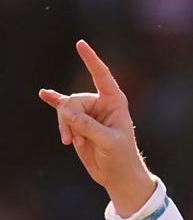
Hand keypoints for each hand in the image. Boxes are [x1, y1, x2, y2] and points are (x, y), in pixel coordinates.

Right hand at [38, 40, 155, 216]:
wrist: (117, 176)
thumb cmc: (121, 158)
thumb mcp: (109, 142)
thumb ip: (89, 127)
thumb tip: (67, 114)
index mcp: (115, 103)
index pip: (102, 76)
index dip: (91, 60)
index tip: (80, 44)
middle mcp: (100, 104)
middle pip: (74, 100)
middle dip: (70, 119)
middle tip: (77, 139)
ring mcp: (87, 113)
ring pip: (64, 109)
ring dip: (64, 127)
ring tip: (72, 142)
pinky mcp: (77, 124)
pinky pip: (62, 108)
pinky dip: (53, 102)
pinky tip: (44, 94)